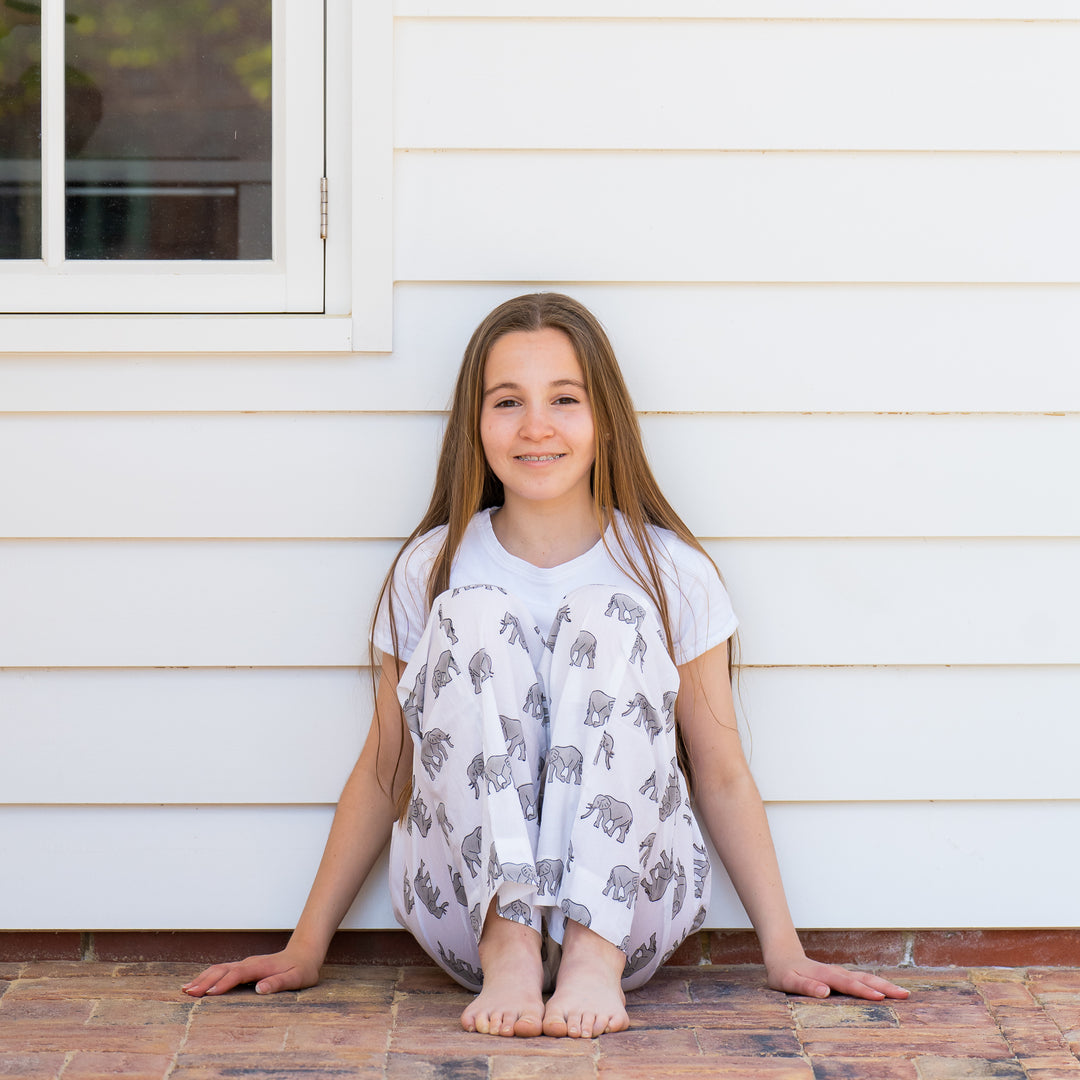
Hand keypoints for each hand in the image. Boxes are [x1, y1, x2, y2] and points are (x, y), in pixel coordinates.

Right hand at [181, 947, 321, 997]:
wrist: (304, 953)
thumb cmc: (302, 969)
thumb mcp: (297, 978)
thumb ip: (279, 982)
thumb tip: (260, 989)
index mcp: (261, 966)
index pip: (239, 974)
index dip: (224, 983)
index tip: (210, 993)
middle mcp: (250, 963)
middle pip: (224, 970)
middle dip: (205, 981)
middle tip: (188, 993)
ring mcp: (245, 964)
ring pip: (220, 969)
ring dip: (203, 978)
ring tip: (186, 990)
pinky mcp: (243, 967)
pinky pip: (222, 970)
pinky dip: (208, 976)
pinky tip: (197, 984)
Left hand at [766, 953, 909, 1000]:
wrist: (782, 955)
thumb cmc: (782, 972)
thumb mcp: (786, 980)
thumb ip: (805, 986)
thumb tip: (825, 991)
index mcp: (824, 975)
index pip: (846, 984)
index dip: (863, 991)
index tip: (880, 997)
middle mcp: (835, 972)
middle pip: (862, 978)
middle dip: (884, 986)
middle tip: (904, 995)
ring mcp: (839, 973)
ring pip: (865, 977)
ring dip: (883, 984)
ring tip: (903, 993)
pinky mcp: (840, 976)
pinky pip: (861, 979)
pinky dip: (877, 984)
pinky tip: (887, 991)